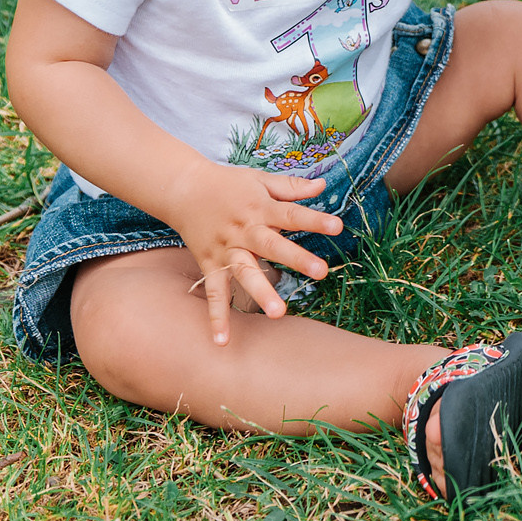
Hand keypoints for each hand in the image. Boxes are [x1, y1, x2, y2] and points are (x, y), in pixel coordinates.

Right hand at [159, 159, 346, 344]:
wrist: (183, 188)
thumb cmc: (227, 184)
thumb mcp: (260, 179)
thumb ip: (291, 186)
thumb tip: (322, 185)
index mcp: (261, 208)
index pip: (292, 214)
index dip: (315, 220)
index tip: (338, 226)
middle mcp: (245, 230)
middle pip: (272, 245)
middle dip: (296, 259)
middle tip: (321, 272)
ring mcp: (226, 250)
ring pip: (244, 273)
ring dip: (261, 293)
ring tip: (278, 313)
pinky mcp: (210, 264)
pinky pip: (214, 293)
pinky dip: (217, 317)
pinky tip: (223, 341)